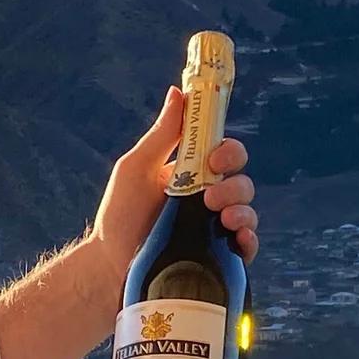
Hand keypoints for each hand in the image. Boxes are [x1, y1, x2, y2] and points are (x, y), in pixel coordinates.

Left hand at [88, 87, 260, 292]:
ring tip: (221, 218)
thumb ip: (161, 134)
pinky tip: (239, 239)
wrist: (109, 267)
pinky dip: (249, 240)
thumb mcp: (136, 168)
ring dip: (243, 210)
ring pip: (248, 212)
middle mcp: (207, 200)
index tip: (214, 158)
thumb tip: (179, 92)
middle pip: (242, 182)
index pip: (225, 154)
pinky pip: (246, 246)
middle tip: (211, 197)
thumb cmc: (119, 215)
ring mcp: (214, 230)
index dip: (228, 151)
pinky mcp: (217, 258)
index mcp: (192, 174)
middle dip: (235, 185)